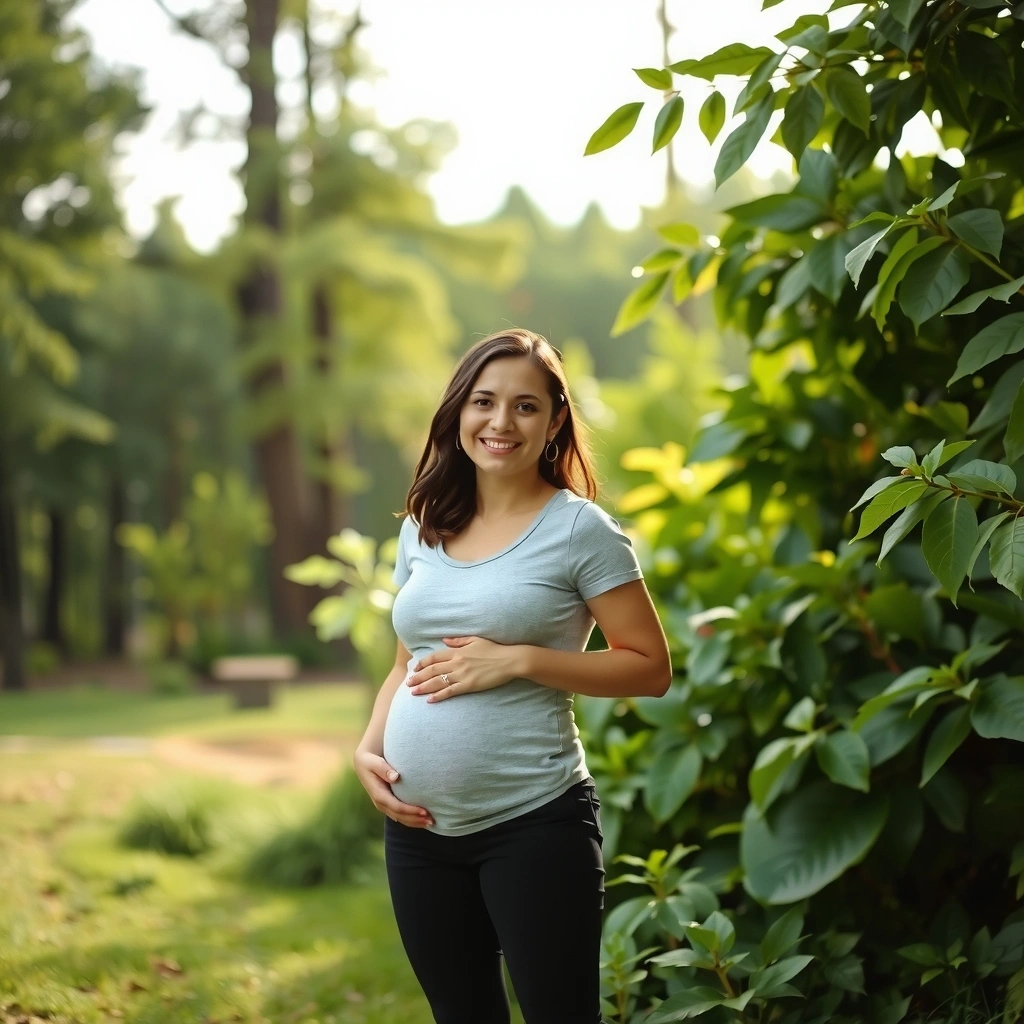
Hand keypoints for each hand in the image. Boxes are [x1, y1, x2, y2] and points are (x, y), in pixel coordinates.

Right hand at [352, 748, 433, 827]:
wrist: (363, 763)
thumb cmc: (370, 761)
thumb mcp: (374, 762)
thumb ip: (384, 769)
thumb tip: (395, 777)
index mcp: (378, 794)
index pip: (397, 807)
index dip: (411, 811)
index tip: (425, 811)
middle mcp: (380, 803)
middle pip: (400, 816)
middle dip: (416, 819)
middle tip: (432, 820)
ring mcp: (384, 805)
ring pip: (400, 818)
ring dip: (415, 822)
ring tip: (430, 822)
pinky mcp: (388, 804)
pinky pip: (400, 815)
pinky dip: (411, 819)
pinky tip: (422, 819)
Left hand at [406, 636, 522, 702]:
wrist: (509, 660)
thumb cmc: (494, 649)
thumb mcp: (475, 640)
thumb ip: (458, 640)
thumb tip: (444, 640)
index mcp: (458, 651)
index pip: (434, 657)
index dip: (422, 663)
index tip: (414, 668)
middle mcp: (457, 662)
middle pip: (432, 670)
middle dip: (418, 677)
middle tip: (408, 683)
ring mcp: (462, 674)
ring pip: (438, 681)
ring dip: (424, 687)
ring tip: (413, 692)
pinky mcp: (469, 685)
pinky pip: (450, 691)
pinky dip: (439, 695)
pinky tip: (430, 700)